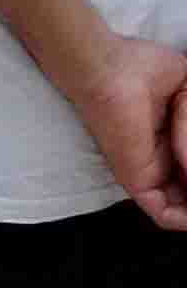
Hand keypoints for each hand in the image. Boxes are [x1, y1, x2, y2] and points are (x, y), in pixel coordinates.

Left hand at [73, 36, 186, 224]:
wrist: (108, 68)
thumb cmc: (142, 69)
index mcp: (170, 139)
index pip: (186, 167)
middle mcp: (160, 161)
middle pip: (185, 189)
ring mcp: (147, 173)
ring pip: (180, 209)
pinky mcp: (135, 180)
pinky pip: (163, 215)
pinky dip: (184, 219)